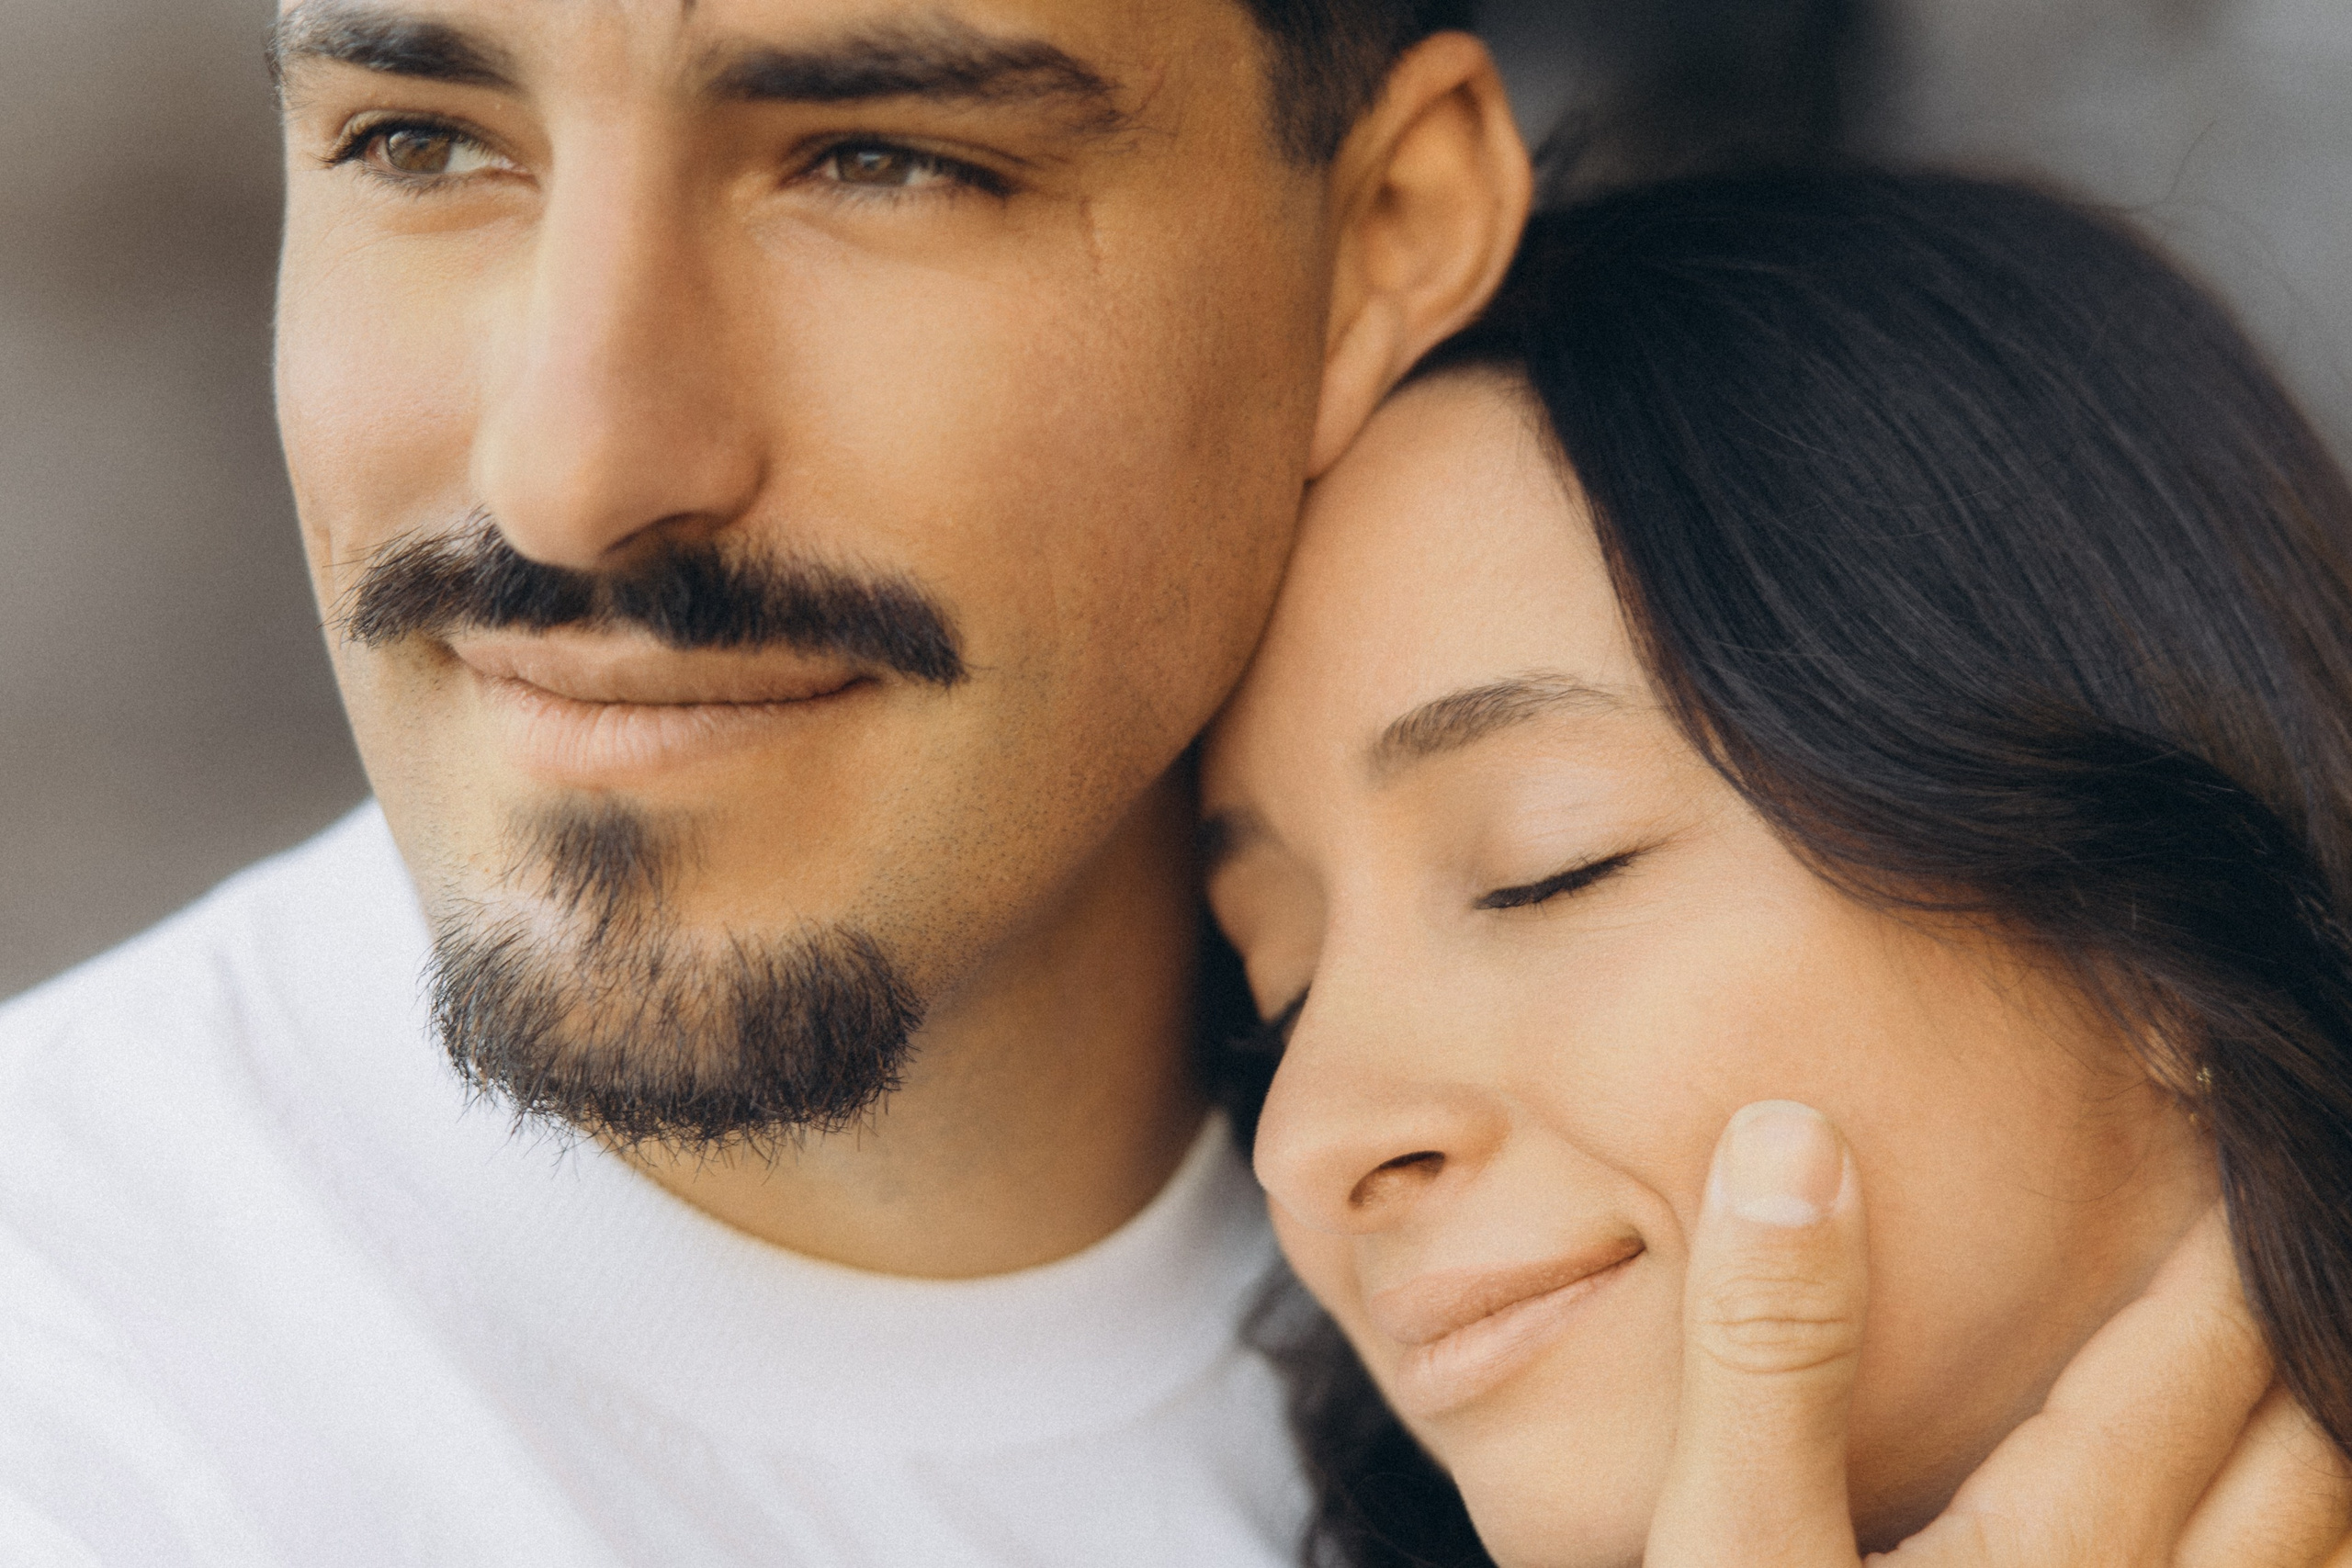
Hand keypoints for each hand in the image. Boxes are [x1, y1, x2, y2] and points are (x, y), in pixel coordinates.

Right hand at [1643, 1101, 2351, 1566]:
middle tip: (2283, 1183)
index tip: (2218, 1091)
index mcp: (2055, 1548)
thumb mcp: (1728, 1555)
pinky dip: (2306, 1537)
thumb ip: (1768, 1352)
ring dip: (2328, 1429)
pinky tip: (2283, 1515)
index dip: (2225, 1206)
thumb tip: (1800, 1136)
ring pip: (2328, 1541)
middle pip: (2304, 1431)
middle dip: (2303, 1297)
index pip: (2196, 1340)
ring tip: (2301, 1349)